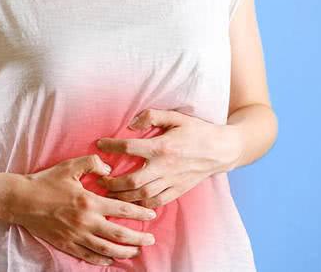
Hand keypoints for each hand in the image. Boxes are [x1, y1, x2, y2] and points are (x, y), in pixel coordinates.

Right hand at [1, 154, 157, 266]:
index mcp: (89, 201)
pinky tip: (110, 260)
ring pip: (105, 248)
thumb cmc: (46, 181)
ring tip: (135, 252)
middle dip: (138, 238)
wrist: (21, 200)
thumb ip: (93, 163)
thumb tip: (110, 169)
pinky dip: (101, 259)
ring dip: (123, 252)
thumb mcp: (71, 166)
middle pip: (118, 234)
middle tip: (150, 239)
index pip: (122, 208)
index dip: (139, 212)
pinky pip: (87, 255)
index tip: (152, 214)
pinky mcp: (65, 244)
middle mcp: (85, 221)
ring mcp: (75, 235)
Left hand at [95, 108, 240, 208]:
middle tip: (99, 178)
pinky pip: (155, 203)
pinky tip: (130, 201)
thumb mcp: (176, 117)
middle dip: (111, 182)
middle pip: (131, 180)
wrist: (221, 150)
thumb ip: (152, 116)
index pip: (129, 147)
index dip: (110, 145)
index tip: (99, 144)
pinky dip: (140, 204)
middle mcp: (164, 167)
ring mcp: (171, 182)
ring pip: (141, 195)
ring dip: (121, 195)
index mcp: (162, 147)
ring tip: (109, 191)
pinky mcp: (177, 191)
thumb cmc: (197, 131)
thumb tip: (131, 124)